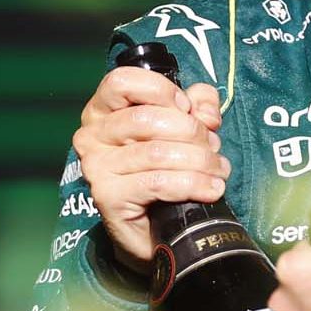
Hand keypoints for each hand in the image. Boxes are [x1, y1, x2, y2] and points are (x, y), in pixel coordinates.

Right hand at [72, 67, 226, 266]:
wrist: (153, 229)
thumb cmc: (164, 171)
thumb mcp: (184, 130)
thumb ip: (198, 107)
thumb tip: (205, 106)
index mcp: (104, 110)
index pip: (122, 81)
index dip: (162, 91)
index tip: (187, 109)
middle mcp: (92, 135)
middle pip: (147, 119)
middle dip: (192, 132)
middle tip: (213, 148)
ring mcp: (96, 166)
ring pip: (157, 152)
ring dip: (199, 161)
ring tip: (218, 171)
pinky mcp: (108, 196)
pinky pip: (157, 182)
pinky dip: (192, 184)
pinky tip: (210, 189)